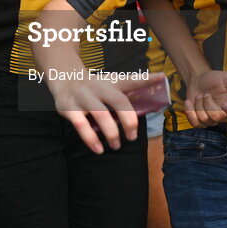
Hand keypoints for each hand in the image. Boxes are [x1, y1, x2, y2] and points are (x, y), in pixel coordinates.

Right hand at [48, 72, 165, 154]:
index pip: (132, 80)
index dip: (147, 79)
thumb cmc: (95, 86)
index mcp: (112, 82)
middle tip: (132, 137)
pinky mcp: (70, 108)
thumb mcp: (113, 83)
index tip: (162, 78)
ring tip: (116, 145)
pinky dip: (91, 139)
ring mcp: (84, 97)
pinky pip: (81, 126)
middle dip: (129, 121)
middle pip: (119, 102)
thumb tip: (159, 93)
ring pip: (101, 115)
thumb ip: (134, 87)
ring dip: (111, 133)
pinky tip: (99, 149)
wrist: (64, 78)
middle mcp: (99, 87)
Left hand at [183, 70, 226, 127]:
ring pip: (205, 119)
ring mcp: (211, 119)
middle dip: (208, 104)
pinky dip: (190, 111)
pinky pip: (195, 123)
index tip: (224, 103)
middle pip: (218, 118)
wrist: (198, 80)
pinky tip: (189, 102)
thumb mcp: (226, 77)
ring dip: (198, 105)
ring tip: (199, 95)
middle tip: (206, 94)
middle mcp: (224, 114)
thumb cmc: (214, 79)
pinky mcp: (199, 121)